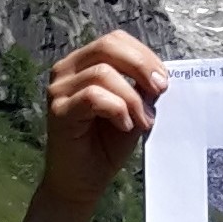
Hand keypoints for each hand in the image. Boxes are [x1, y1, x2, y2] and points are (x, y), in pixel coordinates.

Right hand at [41, 31, 166, 211]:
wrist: (84, 181)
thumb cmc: (106, 144)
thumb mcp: (133, 108)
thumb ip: (141, 88)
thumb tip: (159, 75)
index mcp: (83, 63)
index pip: (115, 40)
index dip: (143, 55)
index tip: (163, 80)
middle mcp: (66, 71)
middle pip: (108, 46)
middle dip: (141, 66)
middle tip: (160, 91)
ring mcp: (59, 90)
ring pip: (103, 73)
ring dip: (132, 98)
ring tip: (142, 121)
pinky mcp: (58, 111)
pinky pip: (93, 96)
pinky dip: (117, 109)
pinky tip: (125, 126)